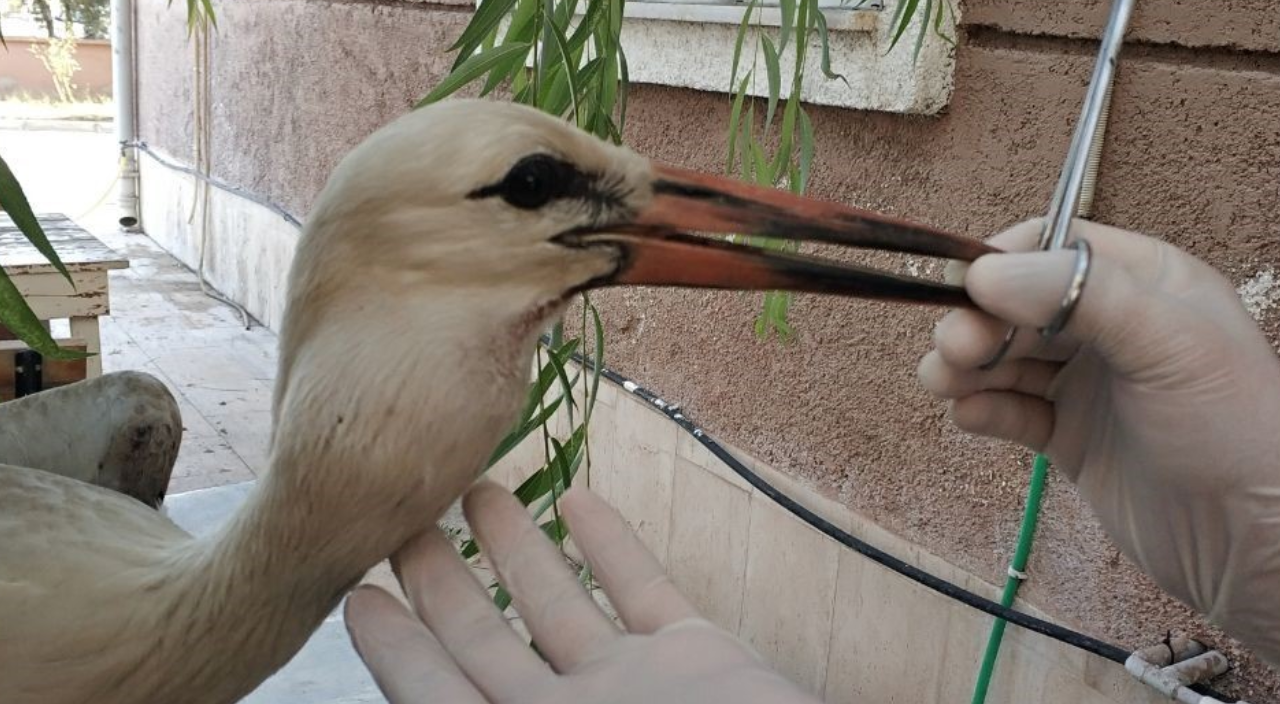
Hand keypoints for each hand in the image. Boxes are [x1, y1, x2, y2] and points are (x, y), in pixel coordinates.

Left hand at [344, 481, 817, 703]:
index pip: (440, 698)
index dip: (396, 650)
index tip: (356, 594)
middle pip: (486, 645)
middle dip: (441, 583)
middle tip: (403, 521)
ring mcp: (636, 688)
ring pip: (560, 606)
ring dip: (517, 548)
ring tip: (478, 491)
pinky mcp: (699, 659)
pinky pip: (645, 591)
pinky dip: (612, 545)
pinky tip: (579, 500)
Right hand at [918, 218, 1279, 665]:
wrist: (1251, 543)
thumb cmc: (1230, 427)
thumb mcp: (1168, 342)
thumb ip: (1083, 296)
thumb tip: (986, 273)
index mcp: (1144, 282)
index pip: (1055, 247)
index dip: (1005, 263)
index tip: (967, 289)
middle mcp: (1110, 325)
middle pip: (1018, 304)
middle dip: (978, 322)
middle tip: (952, 350)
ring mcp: (1087, 382)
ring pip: (1005, 357)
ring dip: (967, 366)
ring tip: (944, 385)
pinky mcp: (1068, 436)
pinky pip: (1010, 411)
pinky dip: (982, 409)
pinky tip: (969, 417)